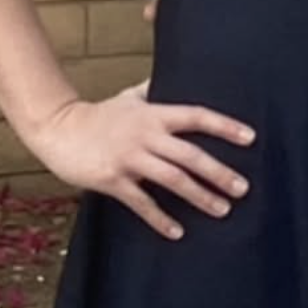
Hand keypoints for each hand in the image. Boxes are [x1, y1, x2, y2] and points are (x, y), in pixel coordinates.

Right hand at [26, 83, 253, 240]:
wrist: (58, 129)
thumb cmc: (98, 114)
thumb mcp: (128, 97)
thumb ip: (152, 90)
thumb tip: (170, 76)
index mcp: (154, 115)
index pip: (196, 117)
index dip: (224, 126)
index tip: (250, 138)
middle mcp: (146, 135)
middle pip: (191, 155)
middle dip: (219, 172)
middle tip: (242, 188)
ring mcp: (130, 158)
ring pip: (173, 179)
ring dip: (200, 196)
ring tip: (222, 209)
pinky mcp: (113, 179)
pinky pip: (142, 203)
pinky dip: (160, 218)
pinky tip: (177, 232)